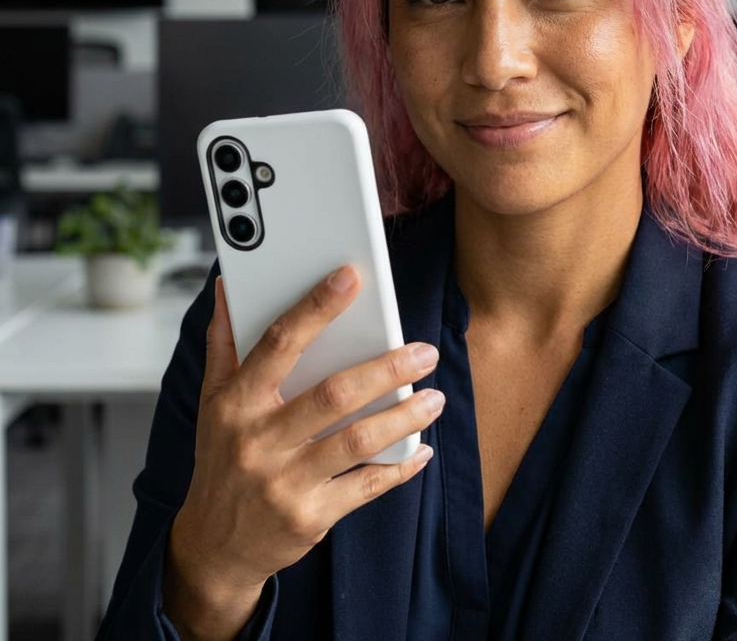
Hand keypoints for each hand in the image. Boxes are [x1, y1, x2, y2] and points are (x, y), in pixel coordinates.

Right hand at [163, 267, 441, 640]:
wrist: (213, 548)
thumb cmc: (222, 458)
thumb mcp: (212, 402)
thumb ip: (225, 342)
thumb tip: (230, 286)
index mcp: (235, 403)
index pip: (278, 344)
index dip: (315, 308)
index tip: (351, 278)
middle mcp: (257, 441)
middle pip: (333, 394)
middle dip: (387, 369)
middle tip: (426, 353)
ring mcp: (284, 482)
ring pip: (357, 440)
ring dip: (404, 416)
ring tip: (435, 397)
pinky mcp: (309, 518)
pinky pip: (365, 486)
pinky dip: (399, 467)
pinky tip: (421, 448)